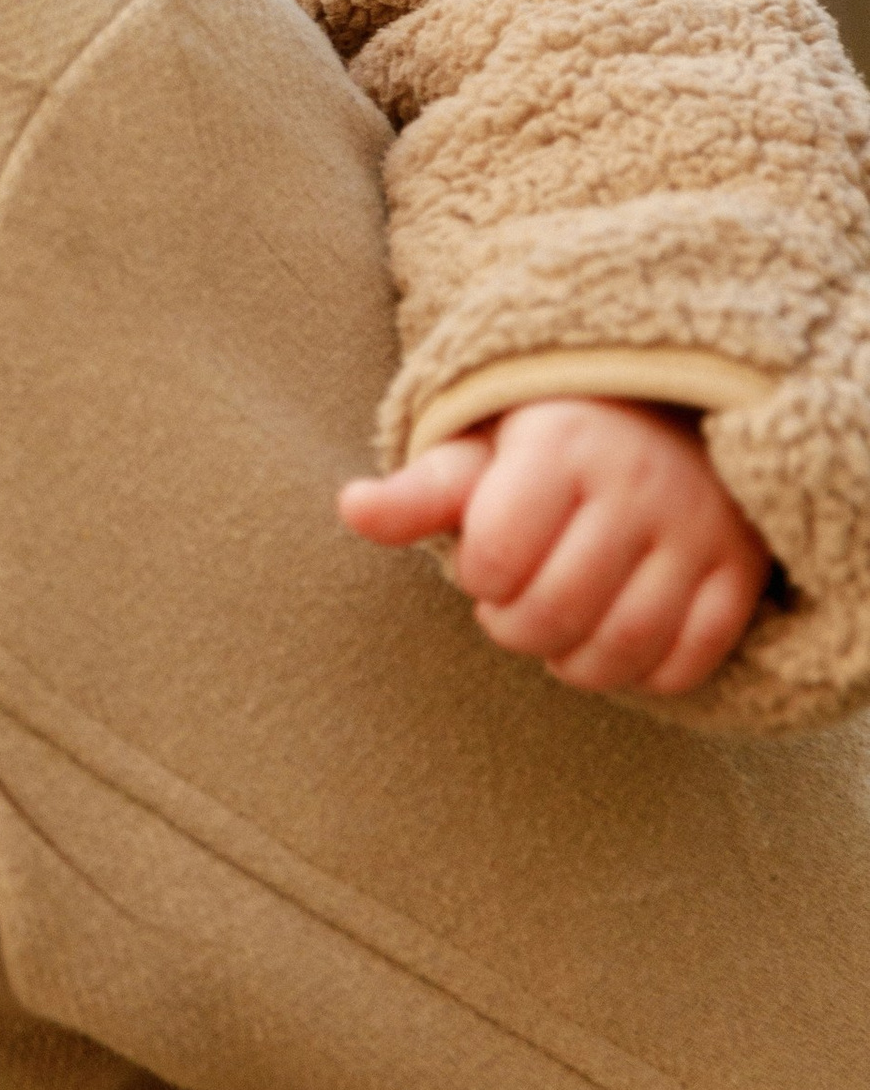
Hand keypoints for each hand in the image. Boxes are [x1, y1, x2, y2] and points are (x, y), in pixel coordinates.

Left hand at [338, 396, 770, 696]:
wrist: (665, 417)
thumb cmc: (548, 445)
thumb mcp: (479, 453)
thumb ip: (419, 493)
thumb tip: (351, 508)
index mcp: (560, 445)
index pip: (497, 559)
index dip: (479, 580)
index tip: (486, 563)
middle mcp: (637, 483)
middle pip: (556, 611)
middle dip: (518, 629)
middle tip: (516, 607)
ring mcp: (697, 529)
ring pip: (625, 645)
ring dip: (576, 662)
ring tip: (560, 629)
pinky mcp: (739, 571)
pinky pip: (690, 659)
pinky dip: (644, 673)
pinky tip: (616, 642)